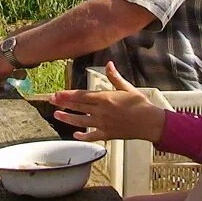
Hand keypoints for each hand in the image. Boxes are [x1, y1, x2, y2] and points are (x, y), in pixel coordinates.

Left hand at [49, 61, 165, 141]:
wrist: (150, 122)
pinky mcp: (107, 134)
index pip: (81, 95)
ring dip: (67, 118)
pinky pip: (92, 136)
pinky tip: (75, 134)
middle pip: (78, 107)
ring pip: (81, 121)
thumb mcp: (127, 87)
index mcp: (105, 98)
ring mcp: (103, 124)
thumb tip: (109, 64)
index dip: (68, 94)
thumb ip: (115, 77)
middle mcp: (101, 111)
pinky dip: (82, 136)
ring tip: (56, 115)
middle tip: (51, 101)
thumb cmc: (140, 104)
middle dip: (63, 103)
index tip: (57, 93)